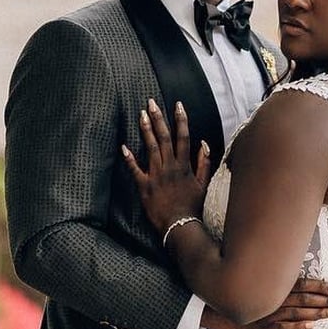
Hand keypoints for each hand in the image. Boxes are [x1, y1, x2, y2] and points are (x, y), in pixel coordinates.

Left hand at [122, 98, 210, 237]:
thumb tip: (204, 143)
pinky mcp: (144, 186)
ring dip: (146, 130)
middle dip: (158, 118)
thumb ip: (204, 163)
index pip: (183, 137)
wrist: (181, 225)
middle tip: (151, 102)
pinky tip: (123, 146)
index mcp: (184, 165)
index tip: (177, 105)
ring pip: (150, 148)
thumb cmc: (193, 207)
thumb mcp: (204, 184)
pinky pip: (135, 170)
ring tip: (141, 114)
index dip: (180, 119)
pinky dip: (129, 158)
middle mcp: (170, 167)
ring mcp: (156, 175)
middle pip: (164, 137)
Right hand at [203, 277, 327, 328]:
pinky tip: (310, 327)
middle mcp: (273, 299)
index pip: (302, 284)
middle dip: (326, 301)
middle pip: (305, 299)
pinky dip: (297, 327)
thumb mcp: (256, 284)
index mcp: (274, 287)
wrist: (212, 309)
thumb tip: (293, 276)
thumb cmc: (237, 295)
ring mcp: (268, 315)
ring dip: (317, 313)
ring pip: (298, 313)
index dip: (320, 286)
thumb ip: (274, 280)